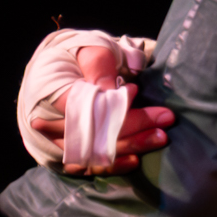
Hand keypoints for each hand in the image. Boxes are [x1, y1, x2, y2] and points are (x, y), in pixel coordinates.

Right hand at [30, 38, 174, 171]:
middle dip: (133, 127)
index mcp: (51, 96)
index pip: (86, 109)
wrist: (64, 69)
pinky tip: (135, 160)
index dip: (114, 105)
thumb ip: (98, 67)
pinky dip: (112, 165)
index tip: (138, 91)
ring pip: (94, 153)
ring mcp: (58, 141)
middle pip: (94, 133)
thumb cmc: (78, 57)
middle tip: (165, 118)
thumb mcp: (88, 50)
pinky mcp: (69, 153)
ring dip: (129, 147)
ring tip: (160, 137)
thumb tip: (110, 91)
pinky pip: (89, 166)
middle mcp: (50, 124)